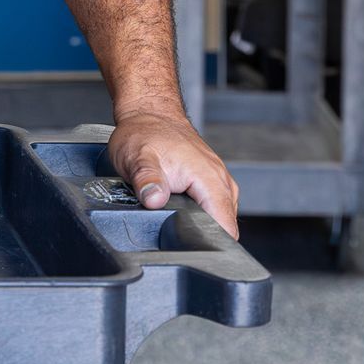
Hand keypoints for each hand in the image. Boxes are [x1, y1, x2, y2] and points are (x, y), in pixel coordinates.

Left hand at [107, 106, 240, 238]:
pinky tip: (181, 213)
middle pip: (225, 226)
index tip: (192, 250)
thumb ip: (146, 180)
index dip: (211, 243)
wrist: (149, 113)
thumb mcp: (137, 157)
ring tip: (176, 223)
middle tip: (176, 237)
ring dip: (201, 224)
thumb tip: (155, 200)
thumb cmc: (144, 132)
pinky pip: (213, 207)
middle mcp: (221, 181)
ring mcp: (218, 181)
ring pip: (219, 217)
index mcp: (209, 179)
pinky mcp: (211, 182)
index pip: (226, 226)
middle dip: (204, 237)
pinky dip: (200, 214)